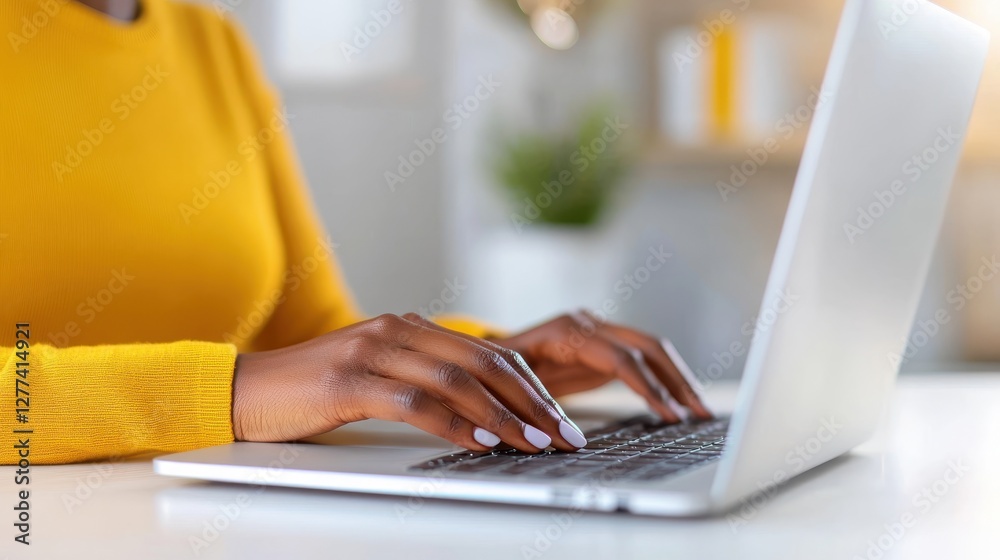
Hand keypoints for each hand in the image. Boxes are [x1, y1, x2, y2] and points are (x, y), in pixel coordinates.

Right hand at [232, 313, 588, 452]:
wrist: (245, 389)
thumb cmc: (313, 390)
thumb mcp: (376, 376)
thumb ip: (422, 380)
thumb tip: (482, 413)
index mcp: (409, 328)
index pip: (487, 354)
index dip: (530, 386)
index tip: (559, 418)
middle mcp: (397, 330)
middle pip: (483, 363)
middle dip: (530, 402)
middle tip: (561, 434)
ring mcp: (371, 351)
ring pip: (455, 379)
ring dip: (501, 415)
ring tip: (532, 443)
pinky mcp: (347, 380)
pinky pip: (412, 400)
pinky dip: (451, 422)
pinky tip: (477, 440)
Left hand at [490, 311, 711, 422]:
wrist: (485, 358)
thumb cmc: (492, 373)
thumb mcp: (509, 386)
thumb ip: (536, 402)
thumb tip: (564, 433)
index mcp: (566, 331)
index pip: (621, 357)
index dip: (648, 387)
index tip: (668, 415)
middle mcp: (587, 324)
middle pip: (647, 346)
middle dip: (676, 381)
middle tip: (698, 413)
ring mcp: (598, 330)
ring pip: (651, 349)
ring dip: (678, 379)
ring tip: (699, 411)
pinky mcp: (605, 344)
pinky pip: (643, 359)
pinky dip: (664, 380)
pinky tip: (677, 404)